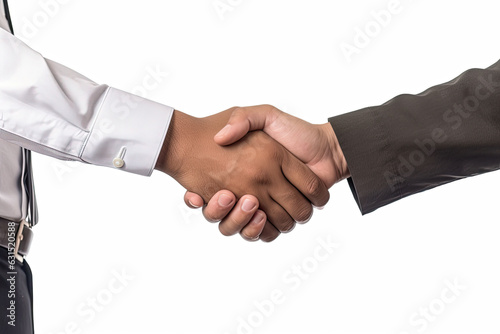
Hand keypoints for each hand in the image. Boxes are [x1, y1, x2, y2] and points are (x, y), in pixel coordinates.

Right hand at [155, 107, 329, 240]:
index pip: (208, 192)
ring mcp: (262, 206)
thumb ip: (243, 119)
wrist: (327, 148)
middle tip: (228, 194)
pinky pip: (261, 234)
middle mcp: (249, 190)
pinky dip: (256, 231)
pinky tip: (260, 215)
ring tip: (249, 202)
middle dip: (222, 210)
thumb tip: (220, 137)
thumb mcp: (266, 116)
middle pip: (223, 214)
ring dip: (239, 220)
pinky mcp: (277, 218)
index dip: (199, 196)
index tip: (198, 191)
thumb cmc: (296, 131)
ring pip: (239, 227)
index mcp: (240, 171)